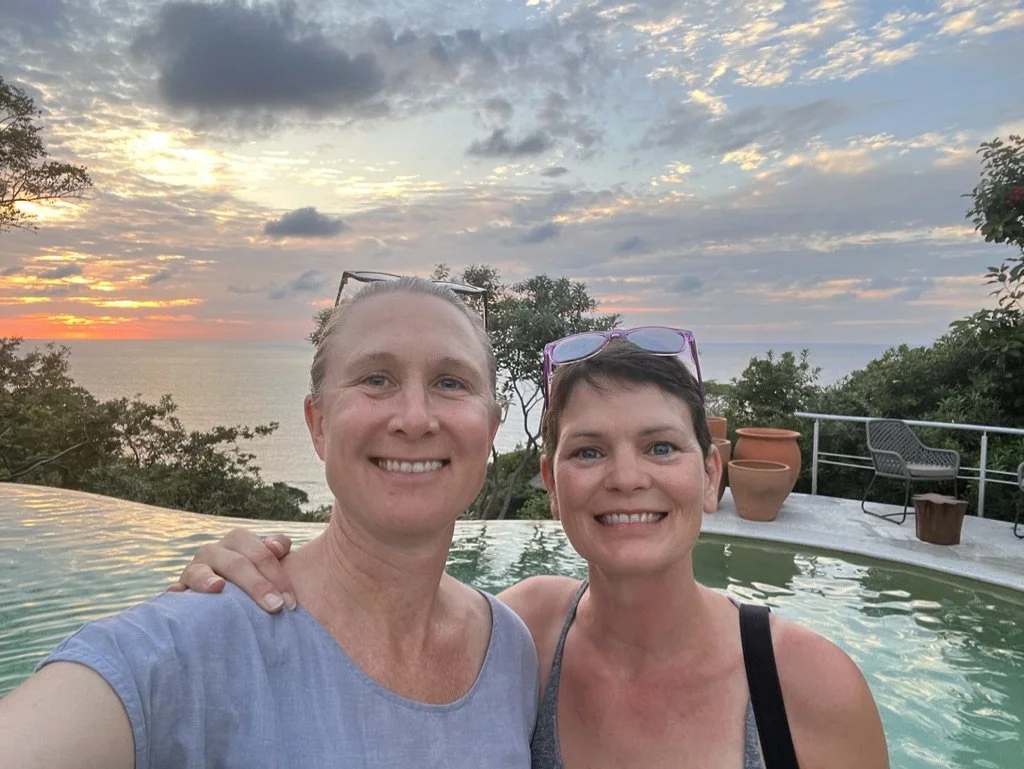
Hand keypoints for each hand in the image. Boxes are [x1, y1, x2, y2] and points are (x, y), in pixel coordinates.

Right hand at [167, 529, 295, 612]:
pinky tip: (178, 596)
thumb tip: (276, 547)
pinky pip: (176, 590)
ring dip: (208, 580)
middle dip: (257, 585)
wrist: (228, 587)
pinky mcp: (180, 587)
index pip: (261, 553)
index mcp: (238, 539)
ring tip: (217, 588)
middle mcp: (214, 550)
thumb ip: (279, 546)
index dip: (278, 577)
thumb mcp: (267, 558)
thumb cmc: (255, 574)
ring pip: (200, 571)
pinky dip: (177, 593)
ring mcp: (194, 568)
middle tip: (275, 607)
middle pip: (236, 564)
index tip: (290, 603)